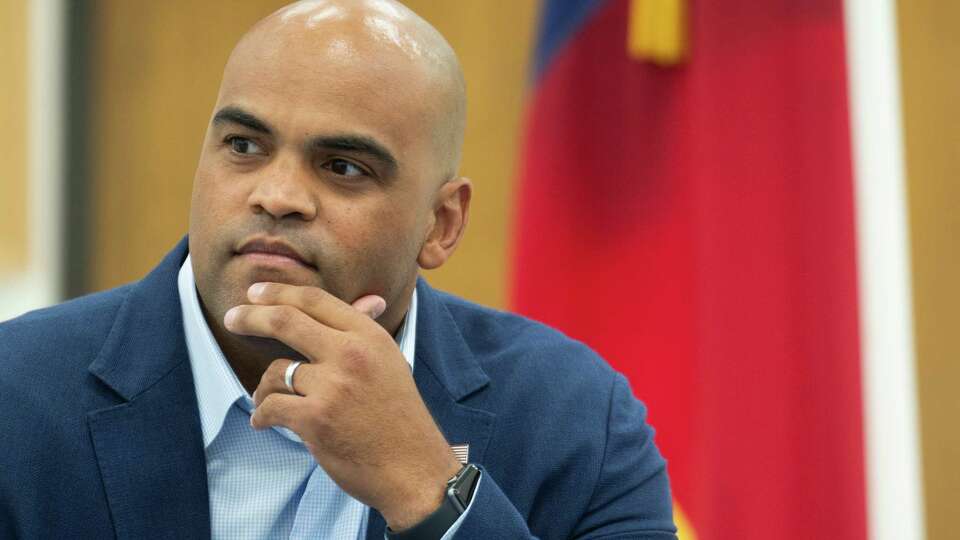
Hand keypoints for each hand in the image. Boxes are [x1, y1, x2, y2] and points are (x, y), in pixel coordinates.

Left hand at [223, 282, 461, 530]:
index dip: (280, 292)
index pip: (316, 301)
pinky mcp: (316, 419)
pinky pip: (271, 407)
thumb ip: (368, 332)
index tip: (256, 292)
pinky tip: (265, 422)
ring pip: (276, 371)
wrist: (413, 468)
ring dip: (264, 388)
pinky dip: (262, 416)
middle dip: (251, 317)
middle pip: (286, 321)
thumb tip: (370, 300)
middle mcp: (351, 354)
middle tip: (232, 318)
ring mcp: (332, 387)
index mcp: (369, 337)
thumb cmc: (400, 417)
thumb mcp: (390, 363)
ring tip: (271, 401)